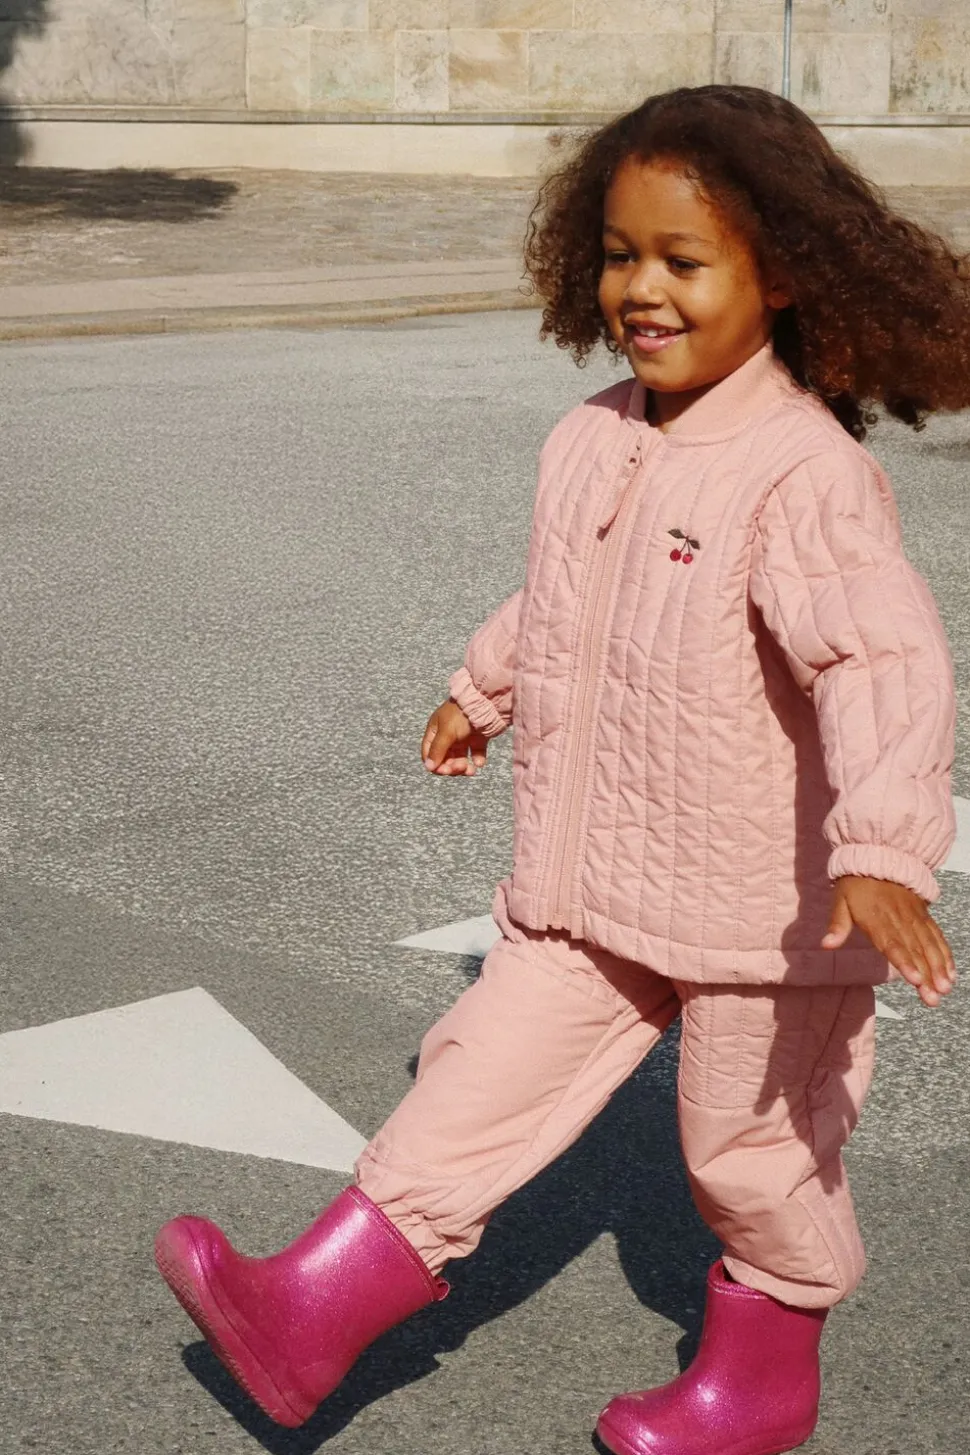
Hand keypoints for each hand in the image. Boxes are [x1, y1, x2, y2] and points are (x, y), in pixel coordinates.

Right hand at [421, 700, 488, 776]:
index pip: (429, 754)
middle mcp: (447, 736)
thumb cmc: (461, 714)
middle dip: (451, 767)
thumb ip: (437, 750)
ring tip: (471, 770)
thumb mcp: (446, 732)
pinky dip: (477, 760)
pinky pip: (475, 754)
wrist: (486, 702)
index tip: (444, 771)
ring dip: (464, 768)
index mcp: (435, 731)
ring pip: (460, 759)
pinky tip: (479, 762)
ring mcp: (463, 738)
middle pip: (445, 759)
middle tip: (460, 767)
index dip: (435, 765)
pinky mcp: (478, 739)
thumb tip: (429, 767)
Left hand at [822, 875, 956, 1006]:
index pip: (893, 945)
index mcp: (878, 920)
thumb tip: (826, 944)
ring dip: (939, 969)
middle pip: (915, 952)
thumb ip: (837, 924)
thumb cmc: (856, 885)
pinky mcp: (924, 917)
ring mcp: (914, 919)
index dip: (905, 963)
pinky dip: (945, 955)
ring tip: (945, 990)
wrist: (878, 858)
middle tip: (933, 998)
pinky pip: (937, 937)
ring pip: (930, 946)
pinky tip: (951, 973)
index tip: (915, 979)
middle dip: (926, 976)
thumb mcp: (840, 901)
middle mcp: (900, 921)